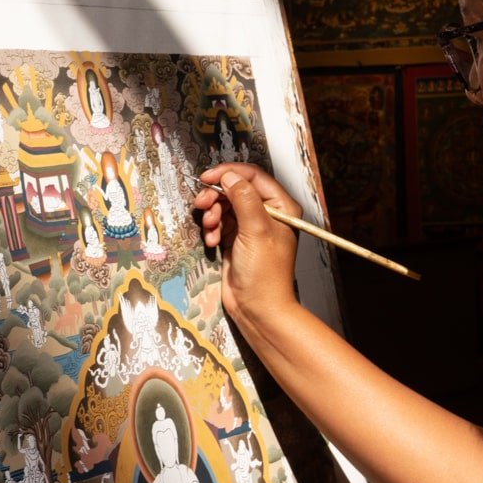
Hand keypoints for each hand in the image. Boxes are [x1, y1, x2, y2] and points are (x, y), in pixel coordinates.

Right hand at [191, 163, 301, 321]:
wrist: (258, 308)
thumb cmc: (265, 272)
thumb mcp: (256, 230)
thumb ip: (243, 199)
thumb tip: (229, 176)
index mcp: (281, 206)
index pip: (254, 177)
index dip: (230, 173)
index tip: (208, 178)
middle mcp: (267, 213)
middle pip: (236, 190)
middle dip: (216, 197)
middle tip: (201, 205)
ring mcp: (250, 227)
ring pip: (224, 206)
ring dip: (212, 215)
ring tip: (210, 229)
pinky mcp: (236, 239)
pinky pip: (220, 223)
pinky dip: (212, 229)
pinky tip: (212, 242)